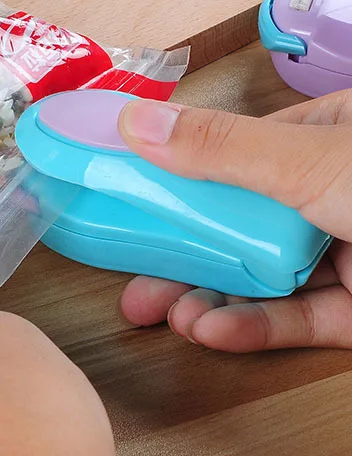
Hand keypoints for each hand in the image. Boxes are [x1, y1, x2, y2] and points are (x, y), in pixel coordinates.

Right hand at [117, 90, 351, 351]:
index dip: (174, 180)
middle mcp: (328, 197)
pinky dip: (251, 328)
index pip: (232, 158)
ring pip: (259, 280)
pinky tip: (210, 332)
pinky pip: (293, 319)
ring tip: (167, 315)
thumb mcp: (309, 160)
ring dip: (208, 299)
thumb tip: (138, 123)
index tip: (125, 200)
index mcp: (324, 142)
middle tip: (133, 282)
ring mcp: (342, 256)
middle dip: (180, 258)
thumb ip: (222, 148)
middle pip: (235, 228)